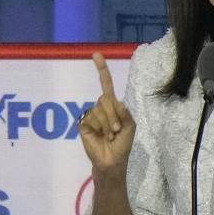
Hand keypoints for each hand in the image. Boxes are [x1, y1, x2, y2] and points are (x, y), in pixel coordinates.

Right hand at [77, 52, 135, 174]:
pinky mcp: (83, 124)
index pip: (106, 84)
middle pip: (105, 99)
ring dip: (107, 123)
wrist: (112, 160)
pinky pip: (91, 118)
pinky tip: (100, 136)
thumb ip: (125, 113)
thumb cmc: (122, 145)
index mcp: (112, 106)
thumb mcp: (130, 127)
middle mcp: (100, 108)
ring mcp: (90, 115)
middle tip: (116, 130)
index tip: (96, 54)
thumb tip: (117, 102)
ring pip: (98, 109)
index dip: (102, 70)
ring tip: (109, 135)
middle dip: (113, 115)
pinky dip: (99, 127)